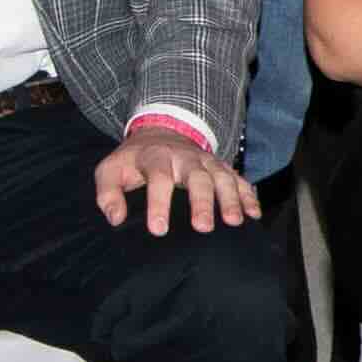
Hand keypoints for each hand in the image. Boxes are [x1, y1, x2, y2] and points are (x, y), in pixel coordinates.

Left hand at [93, 125, 261, 234]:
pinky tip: (254, 214)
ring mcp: (206, 161)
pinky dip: (248, 195)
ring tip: (234, 222)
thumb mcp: (111, 170)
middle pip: (197, 177)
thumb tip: (115, 219)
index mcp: (156, 157)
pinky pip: (238, 178)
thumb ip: (108, 193)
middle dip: (202, 202)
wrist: (161, 131)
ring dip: (230, 198)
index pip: (158, 178)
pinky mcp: (220, 166)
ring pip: (222, 177)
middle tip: (203, 227)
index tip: (159, 229)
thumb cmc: (134, 160)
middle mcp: (185, 157)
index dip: (158, 203)